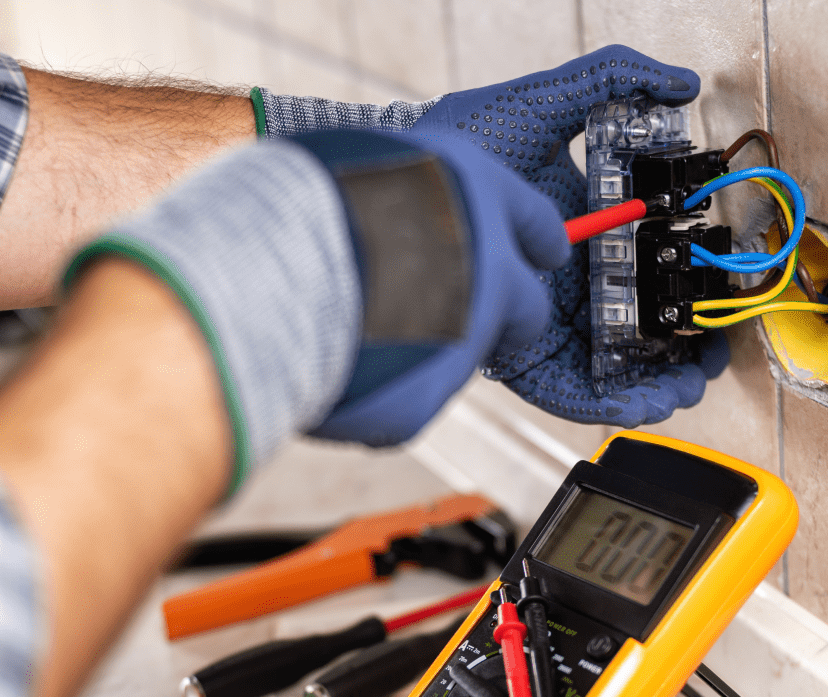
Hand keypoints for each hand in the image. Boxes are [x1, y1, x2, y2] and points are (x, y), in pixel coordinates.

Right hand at [289, 130, 570, 444]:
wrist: (281, 264)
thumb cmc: (308, 196)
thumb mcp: (371, 163)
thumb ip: (401, 194)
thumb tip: (394, 216)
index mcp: (478, 196)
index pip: (536, 222)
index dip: (539, 240)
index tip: (546, 251)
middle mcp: (489, 274)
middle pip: (528, 310)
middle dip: (506, 317)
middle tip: (462, 314)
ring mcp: (462, 343)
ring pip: (456, 358)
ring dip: (420, 348)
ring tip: (349, 329)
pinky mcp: (421, 402)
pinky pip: (401, 402)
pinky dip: (373, 391)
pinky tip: (328, 366)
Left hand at [409, 45, 729, 426]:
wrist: (400, 195)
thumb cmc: (456, 149)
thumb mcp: (540, 106)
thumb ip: (609, 82)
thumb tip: (682, 84)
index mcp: (576, 235)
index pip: (640, 270)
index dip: (680, 286)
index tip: (716, 289)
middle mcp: (563, 285)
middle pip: (634, 328)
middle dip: (679, 347)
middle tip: (714, 351)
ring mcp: (541, 324)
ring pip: (610, 367)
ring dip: (655, 384)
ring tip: (689, 385)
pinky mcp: (516, 360)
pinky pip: (569, 392)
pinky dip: (610, 402)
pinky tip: (645, 401)